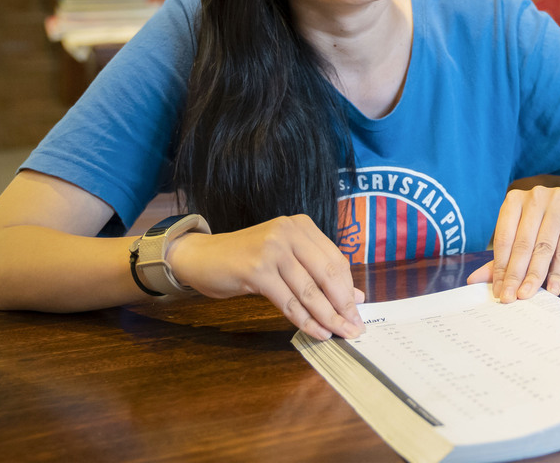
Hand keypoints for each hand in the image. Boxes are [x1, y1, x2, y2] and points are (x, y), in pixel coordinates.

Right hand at [167, 214, 365, 340]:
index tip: (358, 311)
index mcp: (302, 226)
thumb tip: (355, 298)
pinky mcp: (257, 269)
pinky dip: (305, 320)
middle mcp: (290, 232)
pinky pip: (288, 301)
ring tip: (340, 333)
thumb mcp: (285, 260)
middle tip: (355, 328)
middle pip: (328, 274)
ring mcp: (273, 249)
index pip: (336, 260)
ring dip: (328, 317)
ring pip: (310, 290)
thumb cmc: (245, 259)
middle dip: (344, 305)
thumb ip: (317, 273)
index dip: (349, 289)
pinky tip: (316, 332)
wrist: (201, 257)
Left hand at [465, 187, 559, 301]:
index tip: (499, 290)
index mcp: (514, 200)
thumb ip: (500, 260)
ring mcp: (557, 203)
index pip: (504, 238)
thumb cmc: (546, 233)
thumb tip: (473, 281)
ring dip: (534, 275)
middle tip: (510, 297)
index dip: (500, 266)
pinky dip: (557, 273)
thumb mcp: (521, 243)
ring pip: (543, 247)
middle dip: (515, 274)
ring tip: (527, 294)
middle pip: (523, 243)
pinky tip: (552, 289)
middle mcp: (535, 196)